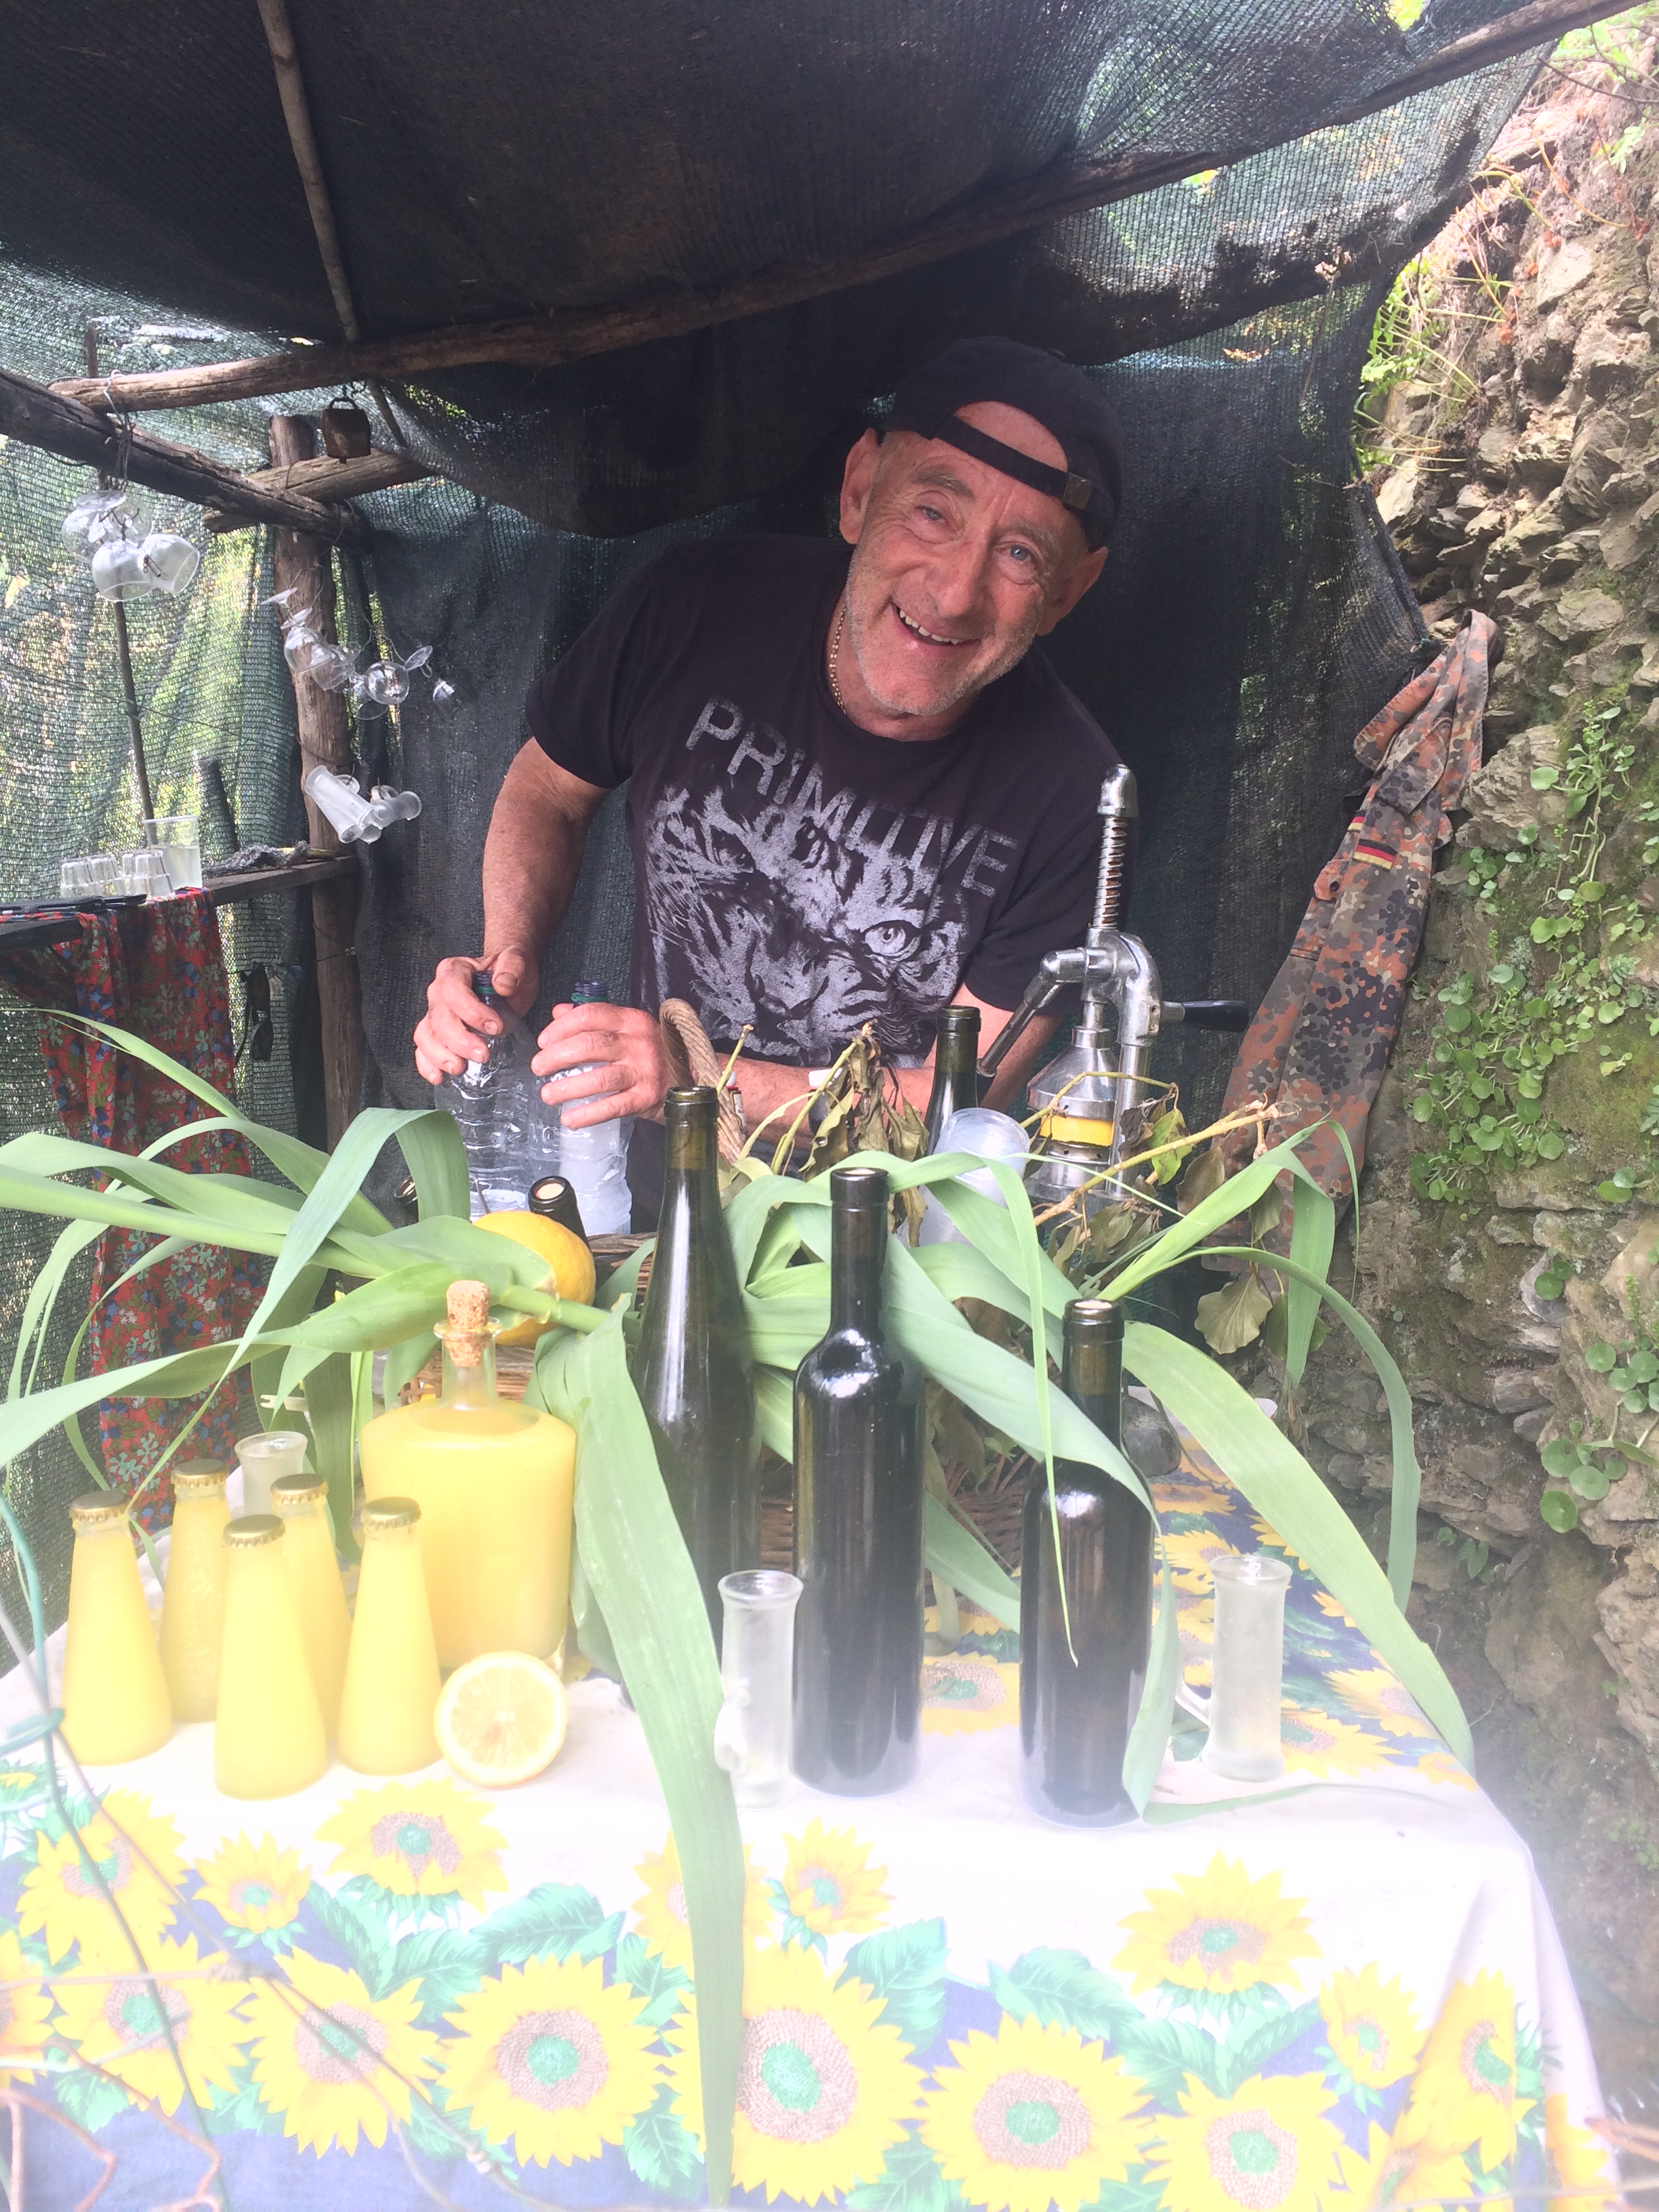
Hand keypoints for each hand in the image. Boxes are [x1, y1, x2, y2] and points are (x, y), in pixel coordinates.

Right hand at [412, 947, 537, 1083]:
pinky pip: (422, 1049)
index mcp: (454, 970)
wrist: (506, 980)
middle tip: (483, 1055)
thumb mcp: (518, 963)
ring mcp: (434, 1013)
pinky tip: (440, 1077)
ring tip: (459, 1069)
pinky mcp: (436, 1033)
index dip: (471, 1011)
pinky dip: (427, 1064)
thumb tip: (502, 985)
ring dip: (440, 1055)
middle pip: (439, 1017)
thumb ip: (513, 967)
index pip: (454, 991)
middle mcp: (438, 991)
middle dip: (459, 1039)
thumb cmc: (509, 972)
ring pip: (425, 1035)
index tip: (496, 1027)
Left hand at [532, 1002, 671, 1126]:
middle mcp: (639, 1043)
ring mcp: (644, 1071)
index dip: (560, 1028)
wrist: (691, 1078)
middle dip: (556, 1057)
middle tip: (538, 1068)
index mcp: (632, 1020)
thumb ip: (594, 1018)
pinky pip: (612, 1107)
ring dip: (566, 1088)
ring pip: (598, 1078)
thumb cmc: (651, 1052)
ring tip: (547, 1094)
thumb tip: (558, 1012)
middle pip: (590, 1045)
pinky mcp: (646, 1098)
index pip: (590, 1015)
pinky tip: (569, 1120)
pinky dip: (587, 1115)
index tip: (543, 1042)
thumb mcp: (627, 1029)